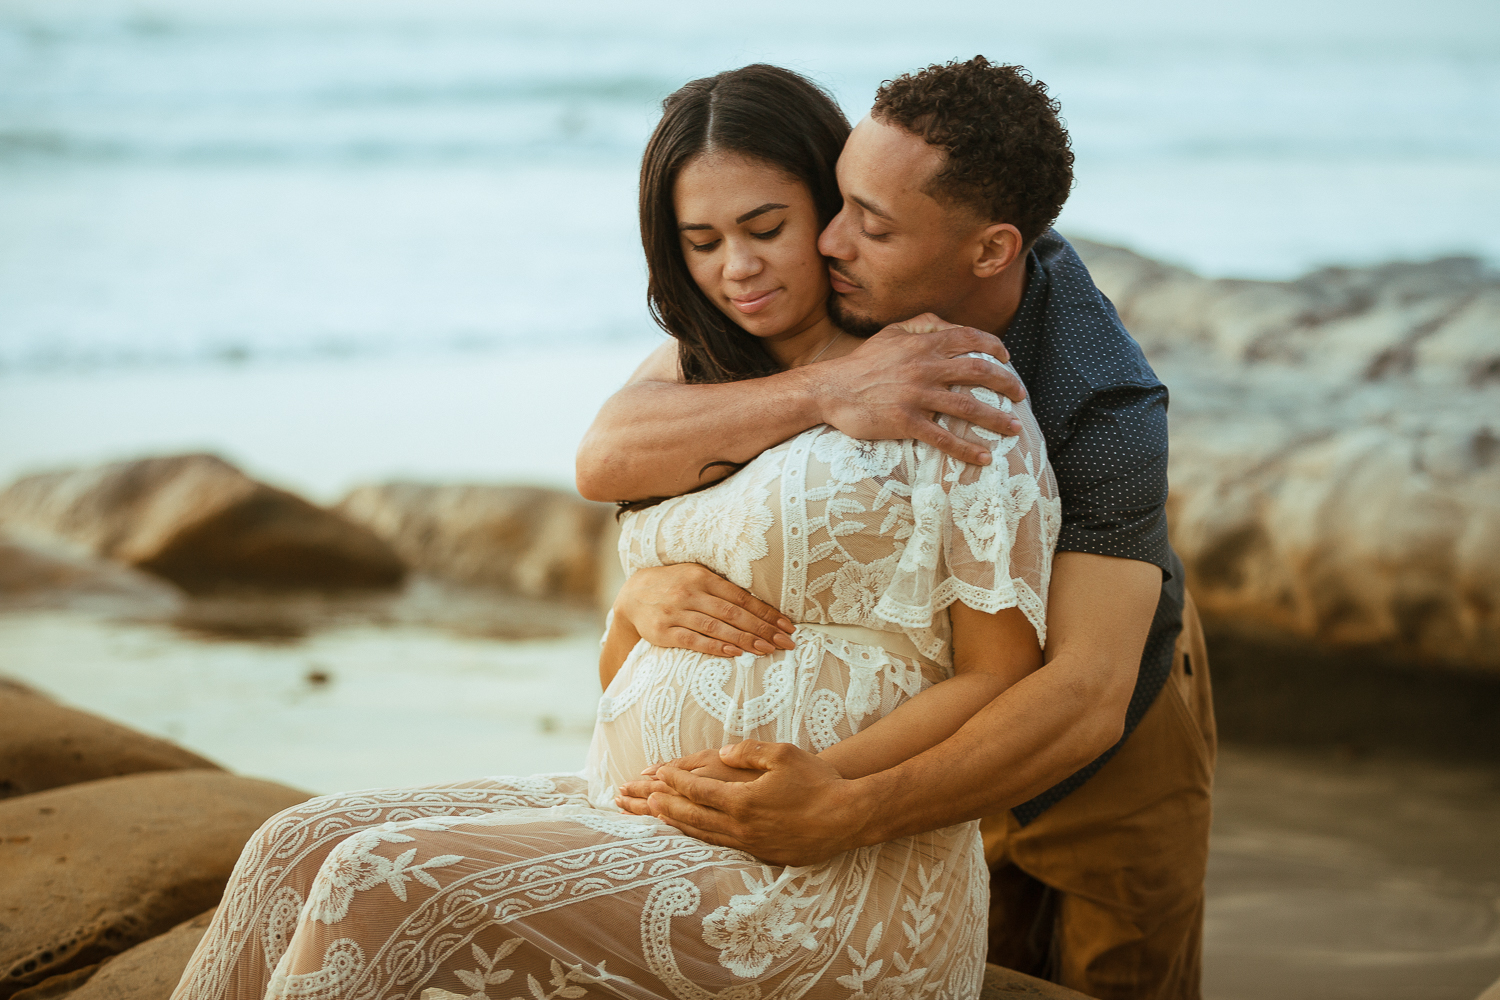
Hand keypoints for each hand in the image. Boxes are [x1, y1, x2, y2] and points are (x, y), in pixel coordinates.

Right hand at [614, 564, 794, 657]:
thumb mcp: (696, 576)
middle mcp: (690, 593)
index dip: (766, 612)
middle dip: (762, 629)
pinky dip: (716, 647)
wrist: (632, 595)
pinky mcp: (664, 631)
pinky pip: (694, 641)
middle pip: (733, 613)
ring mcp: (676, 612)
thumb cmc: (674, 585)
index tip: (787, 626)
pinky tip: (735, 654)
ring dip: (745, 640)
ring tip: (767, 650)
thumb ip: (722, 587)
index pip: (741, 597)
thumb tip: (760, 604)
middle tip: (785, 643)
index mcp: (702, 576)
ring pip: (716, 627)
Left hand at [629, 740, 870, 865]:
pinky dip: (701, 839)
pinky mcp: (763, 854)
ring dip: (677, 825)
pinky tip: (695, 834)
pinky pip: (722, 847)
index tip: (658, 774)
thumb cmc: (818, 782)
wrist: (848, 817)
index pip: (698, 791)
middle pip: (692, 816)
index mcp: (742, 800)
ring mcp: (751, 843)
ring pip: (704, 835)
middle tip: (641, 799)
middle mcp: (741, 826)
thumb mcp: (783, 754)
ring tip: (658, 817)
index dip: (675, 782)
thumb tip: (722, 752)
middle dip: (664, 806)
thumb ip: (748, 751)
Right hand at [815, 314, 1025, 465]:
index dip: (994, 347)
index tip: (1007, 359)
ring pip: (968, 407)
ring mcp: (917, 395)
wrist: (831, 389)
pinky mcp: (906, 421)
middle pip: (979, 372)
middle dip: (1006, 384)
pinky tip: (984, 458)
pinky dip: (967, 449)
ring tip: (1014, 429)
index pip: (969, 339)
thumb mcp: (891, 332)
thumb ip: (922, 323)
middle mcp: (925, 367)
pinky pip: (944, 437)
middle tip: (1020, 396)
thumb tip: (949, 324)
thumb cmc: (862, 363)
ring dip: (996, 419)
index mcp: (923, 343)